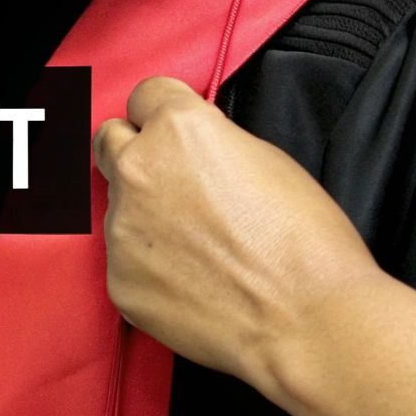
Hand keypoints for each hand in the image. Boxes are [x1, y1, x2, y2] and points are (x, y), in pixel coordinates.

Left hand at [93, 77, 380, 391]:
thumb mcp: (267, 158)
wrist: (305, 319)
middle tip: (172, 181)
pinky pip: (126, 261)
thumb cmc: (304, 243)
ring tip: (200, 248)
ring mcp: (121, 229)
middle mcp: (138, 170)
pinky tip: (193, 282)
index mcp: (177, 128)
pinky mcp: (119, 280)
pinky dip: (150, 267)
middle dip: (135, 153)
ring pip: (118, 207)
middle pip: (109, 141)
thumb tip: (193, 153)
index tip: (170, 130)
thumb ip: (211, 143)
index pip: (144, 96)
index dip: (162, 114)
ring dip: (146, 217)